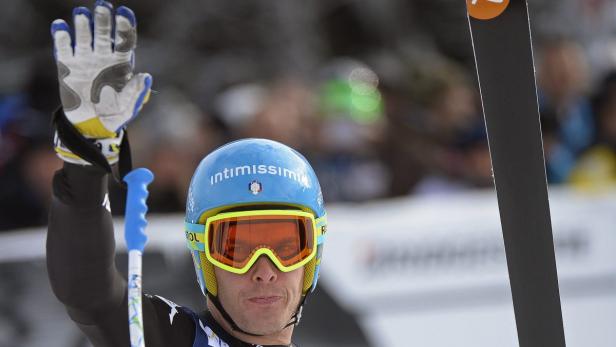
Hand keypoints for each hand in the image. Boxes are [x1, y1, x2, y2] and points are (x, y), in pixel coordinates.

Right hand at [51, 1, 151, 163]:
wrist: (92, 125)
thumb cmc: (115, 114)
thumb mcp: (129, 106)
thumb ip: (137, 92)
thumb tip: (146, 77)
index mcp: (122, 64)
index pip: (125, 41)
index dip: (125, 26)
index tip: (125, 12)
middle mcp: (104, 57)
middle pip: (104, 34)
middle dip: (104, 19)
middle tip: (103, 5)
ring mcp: (85, 60)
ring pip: (84, 37)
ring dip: (83, 24)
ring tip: (82, 13)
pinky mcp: (67, 66)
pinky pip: (64, 48)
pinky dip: (62, 37)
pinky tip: (60, 26)